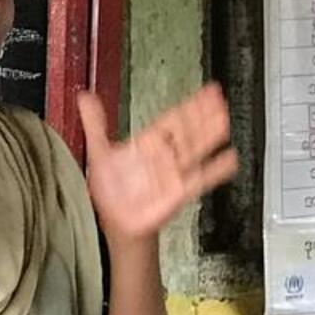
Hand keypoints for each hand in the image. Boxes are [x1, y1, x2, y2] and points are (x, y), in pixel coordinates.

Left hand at [78, 83, 238, 243]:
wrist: (116, 221)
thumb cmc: (111, 189)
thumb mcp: (99, 151)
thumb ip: (95, 123)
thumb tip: (84, 96)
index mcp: (148, 143)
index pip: (173, 120)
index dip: (189, 106)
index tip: (207, 92)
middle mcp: (164, 156)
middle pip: (187, 131)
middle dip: (202, 115)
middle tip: (219, 98)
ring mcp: (173, 173)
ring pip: (194, 150)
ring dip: (209, 135)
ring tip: (224, 119)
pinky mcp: (177, 192)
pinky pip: (198, 179)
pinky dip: (214, 170)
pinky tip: (229, 158)